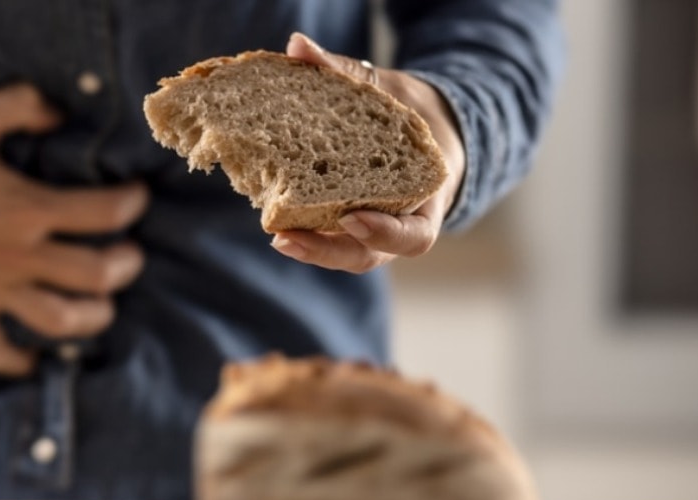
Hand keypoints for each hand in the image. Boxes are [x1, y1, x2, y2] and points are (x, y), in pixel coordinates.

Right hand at [0, 83, 148, 375]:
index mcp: (27, 208)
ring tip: (102, 305)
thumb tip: (59, 113)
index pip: (104, 213)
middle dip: (124, 266)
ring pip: (60, 320)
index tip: (136, 197)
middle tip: (128, 255)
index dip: (131, 204)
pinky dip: (18, 362)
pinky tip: (36, 358)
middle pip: (95, 275)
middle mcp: (18, 255)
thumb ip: (21, 107)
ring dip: (92, 317)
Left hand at [270, 32, 466, 273]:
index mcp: (426, 199)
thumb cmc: (409, 112)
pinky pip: (328, 234)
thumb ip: (346, 73)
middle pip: (367, 254)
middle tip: (285, 238)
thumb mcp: (389, 91)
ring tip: (276, 237)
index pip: (414, 236)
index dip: (384, 232)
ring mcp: (371, 229)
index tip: (350, 217)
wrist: (421, 128)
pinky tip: (271, 215)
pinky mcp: (345, 224)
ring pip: (344, 252)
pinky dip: (303, 227)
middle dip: (327, 251)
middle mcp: (399, 223)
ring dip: (310, 248)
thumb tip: (298, 47)